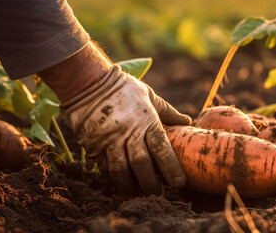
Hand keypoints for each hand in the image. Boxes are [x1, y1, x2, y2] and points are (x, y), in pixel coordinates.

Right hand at [62, 66, 190, 194]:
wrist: (88, 81)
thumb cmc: (123, 87)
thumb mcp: (149, 95)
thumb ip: (168, 112)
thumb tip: (187, 121)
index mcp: (146, 121)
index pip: (162, 150)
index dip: (171, 169)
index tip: (179, 183)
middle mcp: (128, 133)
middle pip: (142, 165)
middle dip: (151, 183)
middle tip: (157, 192)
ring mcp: (109, 140)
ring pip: (120, 171)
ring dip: (129, 185)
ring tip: (137, 192)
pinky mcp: (92, 145)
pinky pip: (104, 167)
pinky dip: (112, 176)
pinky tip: (119, 180)